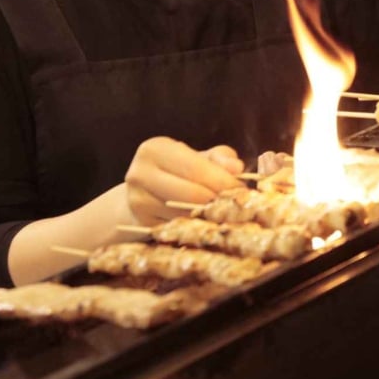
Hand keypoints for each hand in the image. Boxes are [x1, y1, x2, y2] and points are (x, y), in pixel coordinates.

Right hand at [123, 137, 243, 224]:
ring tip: (222, 211)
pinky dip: (194, 227)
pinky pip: (176, 228)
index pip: (196, 168)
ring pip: (185, 214)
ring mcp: (136, 201)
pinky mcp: (141, 223)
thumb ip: (220, 158)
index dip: (223, 181)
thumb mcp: (198, 157)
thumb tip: (236, 167)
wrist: (143, 193)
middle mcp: (139, 173)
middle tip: (237, 204)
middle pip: (191, 194)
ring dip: (208, 216)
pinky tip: (204, 221)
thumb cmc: (178, 170)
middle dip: (219, 200)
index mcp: (154, 149)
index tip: (242, 189)